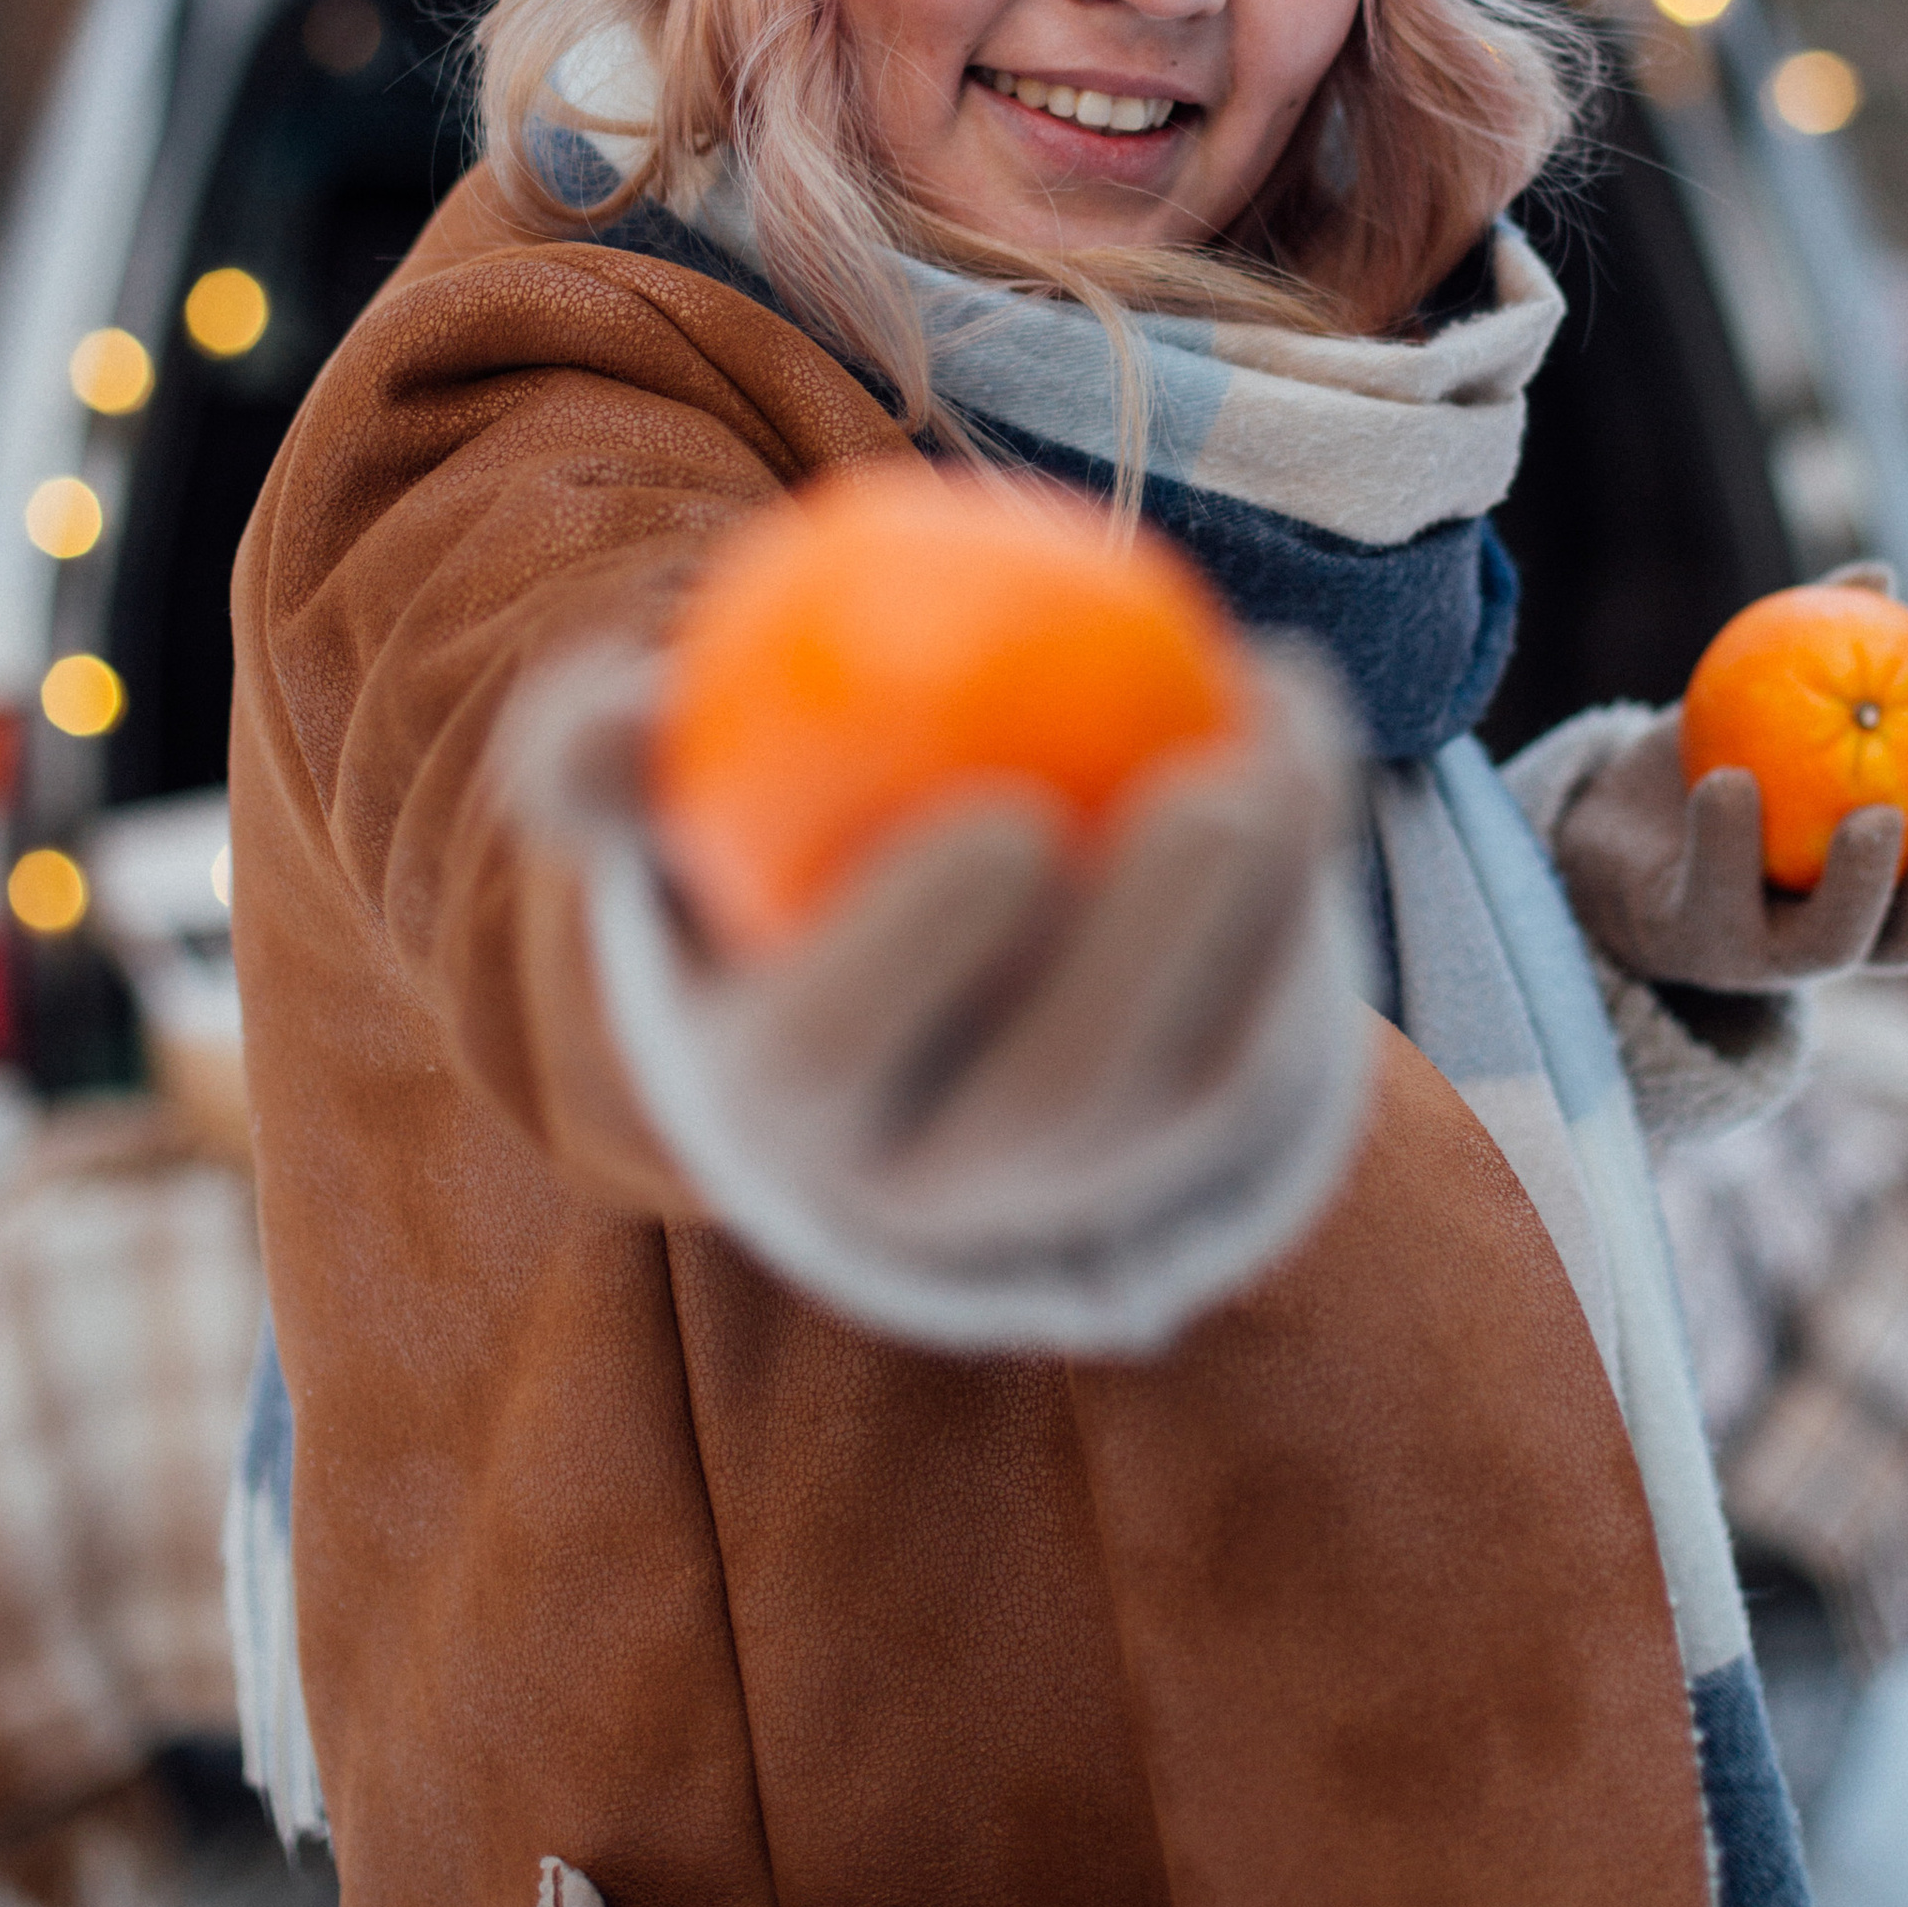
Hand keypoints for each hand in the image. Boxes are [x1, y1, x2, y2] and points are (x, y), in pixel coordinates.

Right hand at [508, 636, 1374, 1352]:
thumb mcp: (654, 802)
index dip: (917, 957)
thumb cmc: (742, 835)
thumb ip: (601, 758)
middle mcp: (922, 1185)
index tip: (1009, 817)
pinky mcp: (1174, 1145)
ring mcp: (1064, 1183)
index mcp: (772, 1108)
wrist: (866, 968)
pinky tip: (1306, 735)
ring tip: (1285, 752)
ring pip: (1183, 1086)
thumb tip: (607, 721)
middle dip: (1143, 961)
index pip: (836, 1054)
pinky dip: (1298, 899)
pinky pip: (1256, 1038)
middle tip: (1206, 794)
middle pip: (1049, 1096)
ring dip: (1258, 922)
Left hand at [1542, 559, 1907, 991]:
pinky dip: (1725, 842)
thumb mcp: (1770, 696)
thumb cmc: (1716, 754)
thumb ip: (1828, 643)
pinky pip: (1714, 899)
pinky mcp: (1688, 944)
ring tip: (1871, 814)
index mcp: (1878, 881)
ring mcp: (1763, 954)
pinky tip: (1729, 781)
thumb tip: (1880, 574)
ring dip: (1860, 883)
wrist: (1608, 823)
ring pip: (1832, 944)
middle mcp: (1834, 932)